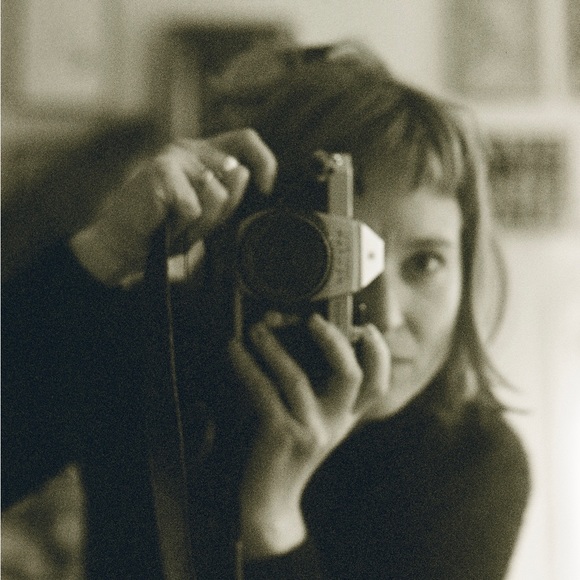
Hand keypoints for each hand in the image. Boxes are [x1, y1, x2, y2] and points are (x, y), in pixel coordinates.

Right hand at [70, 129, 275, 285]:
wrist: (125, 242)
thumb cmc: (167, 227)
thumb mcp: (208, 212)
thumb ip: (228, 193)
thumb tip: (245, 173)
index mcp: (204, 153)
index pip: (246, 140)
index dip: (264, 161)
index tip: (265, 188)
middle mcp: (190, 148)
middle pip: (236, 175)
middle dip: (223, 209)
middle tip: (194, 222)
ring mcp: (174, 156)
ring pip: (217, 194)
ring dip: (201, 221)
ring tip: (178, 224)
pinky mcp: (160, 170)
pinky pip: (193, 207)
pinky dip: (182, 225)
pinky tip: (165, 223)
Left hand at [228, 313, 389, 558]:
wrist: (271, 501)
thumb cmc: (288, 452)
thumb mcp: (314, 423)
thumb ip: (319, 392)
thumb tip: (301, 342)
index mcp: (345, 417)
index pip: (378, 384)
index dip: (379, 354)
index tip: (367, 327)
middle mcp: (334, 423)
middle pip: (351, 376)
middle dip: (334, 341)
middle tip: (312, 318)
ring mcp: (310, 431)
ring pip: (297, 378)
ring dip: (274, 348)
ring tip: (256, 327)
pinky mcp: (282, 436)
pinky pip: (263, 392)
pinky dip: (247, 366)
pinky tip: (234, 350)